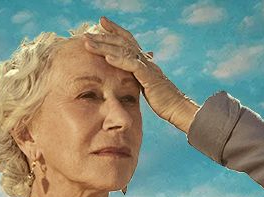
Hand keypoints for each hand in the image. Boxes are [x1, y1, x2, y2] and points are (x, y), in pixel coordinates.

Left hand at [83, 16, 199, 132]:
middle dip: (104, 36)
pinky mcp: (149, 78)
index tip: (101, 22)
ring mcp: (148, 67)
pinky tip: (107, 58)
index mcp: (143, 60)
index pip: (127, 40)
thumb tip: (127, 71)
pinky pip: (133, 66)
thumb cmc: (161, 98)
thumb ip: (136, 74)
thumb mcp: (145, 84)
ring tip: (88, 44)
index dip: (115, 30)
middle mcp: (145, 59)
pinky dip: (119, 61)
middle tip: (87, 32)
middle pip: (123, 42)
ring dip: (105, 47)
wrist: (177, 107)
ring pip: (124, 51)